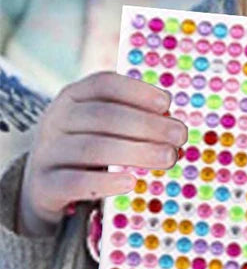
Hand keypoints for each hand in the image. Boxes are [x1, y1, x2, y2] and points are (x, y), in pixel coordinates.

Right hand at [18, 71, 187, 237]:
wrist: (46, 183)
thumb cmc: (90, 145)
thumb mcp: (105, 125)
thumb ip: (134, 118)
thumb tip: (173, 125)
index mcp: (74, 96)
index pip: (104, 84)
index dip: (137, 91)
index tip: (167, 103)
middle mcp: (57, 119)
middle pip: (103, 117)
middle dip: (147, 125)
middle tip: (179, 136)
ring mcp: (47, 152)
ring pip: (92, 148)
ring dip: (135, 152)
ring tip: (168, 158)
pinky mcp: (44, 185)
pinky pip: (74, 182)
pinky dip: (105, 182)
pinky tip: (131, 182)